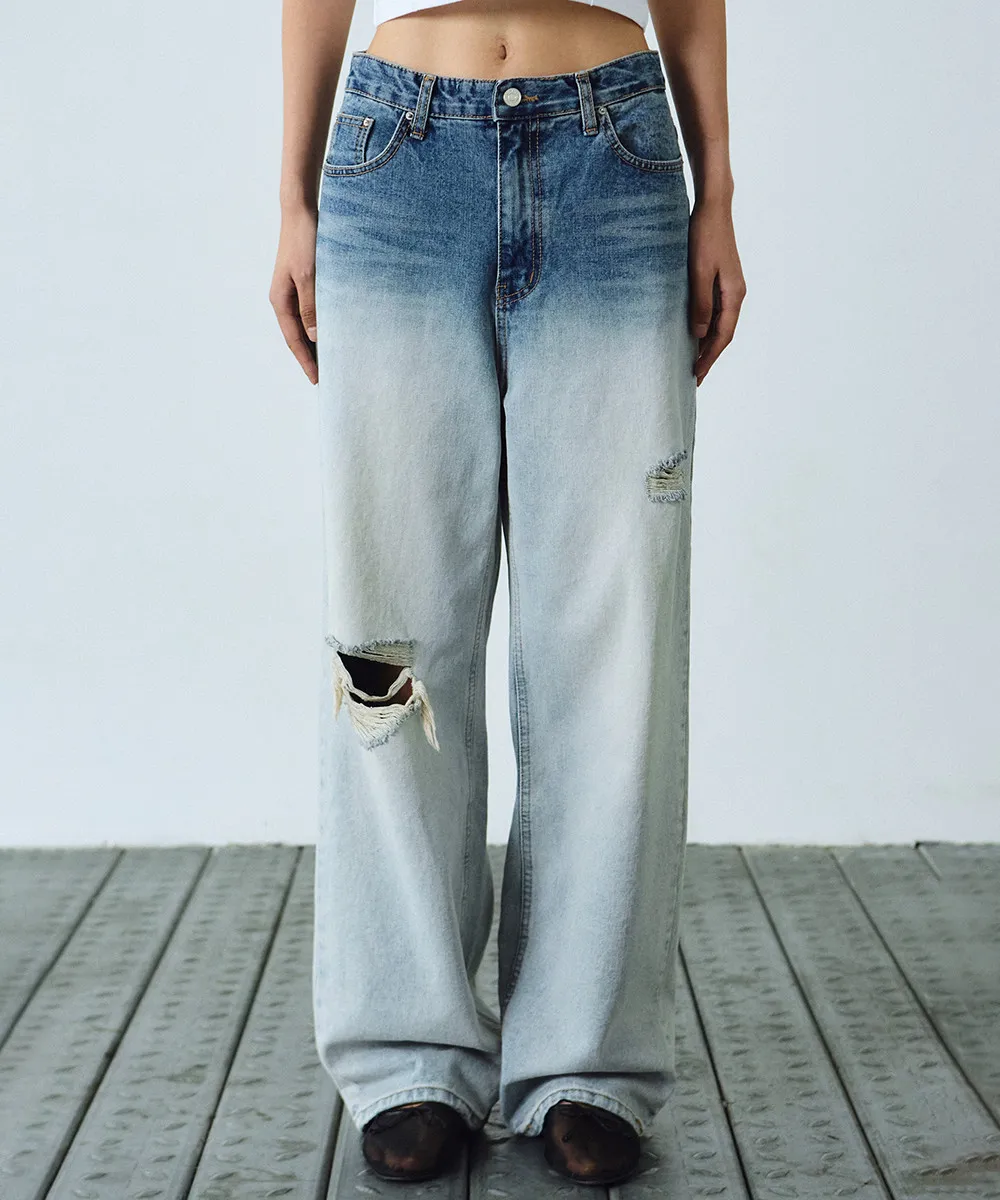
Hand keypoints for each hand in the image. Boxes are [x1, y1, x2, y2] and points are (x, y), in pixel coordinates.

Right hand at [270, 206, 318, 384]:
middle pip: (298, 337)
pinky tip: (334, 332)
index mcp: (281, 300)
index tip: (318, 381)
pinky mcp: (304, 283)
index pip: (294, 340)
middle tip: (327, 377)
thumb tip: (315, 337)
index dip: (306, 361)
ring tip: (332, 360)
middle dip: (311, 357)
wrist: (301, 211)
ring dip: (317, 343)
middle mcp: (285, 299)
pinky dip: (322, 325)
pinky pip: (312, 312)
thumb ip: (311, 306)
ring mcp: (293, 291)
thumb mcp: (309, 276)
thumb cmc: (304, 240)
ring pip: (306, 325)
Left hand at [688, 199, 745, 386]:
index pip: (723, 336)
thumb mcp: (699, 272)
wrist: (713, 208)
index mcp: (734, 295)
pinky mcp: (722, 281)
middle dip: (710, 357)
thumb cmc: (704, 236)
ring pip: (720, 324)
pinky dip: (707, 328)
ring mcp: (730, 288)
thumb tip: (701, 335)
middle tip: (694, 377)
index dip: (709, 358)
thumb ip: (701, 304)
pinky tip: (695, 335)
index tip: (697, 375)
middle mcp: (736, 294)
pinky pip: (716, 312)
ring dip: (708, 345)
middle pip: (724, 334)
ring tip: (693, 362)